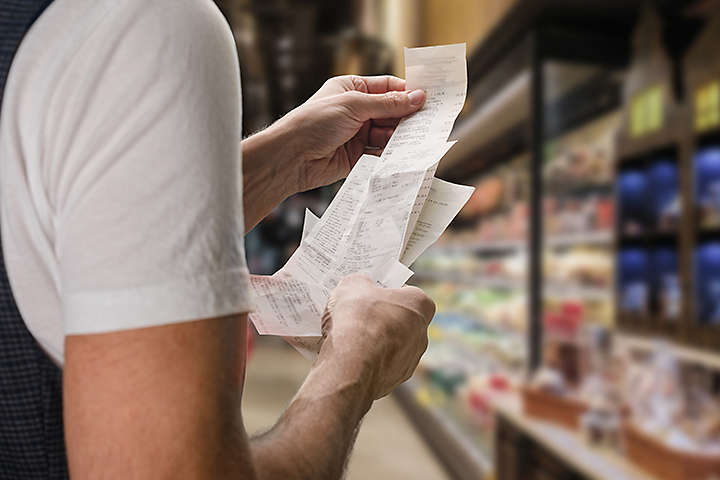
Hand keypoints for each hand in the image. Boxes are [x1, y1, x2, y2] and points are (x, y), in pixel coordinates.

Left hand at [277, 75, 425, 192]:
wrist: (291, 157)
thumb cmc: (314, 122)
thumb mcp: (354, 106)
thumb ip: (387, 104)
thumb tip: (417, 97)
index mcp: (352, 89)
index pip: (387, 87)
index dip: (407, 92)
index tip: (428, 98)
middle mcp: (356, 110)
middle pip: (391, 111)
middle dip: (407, 116)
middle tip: (429, 121)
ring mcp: (357, 133)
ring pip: (388, 133)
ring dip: (401, 136)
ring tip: (417, 139)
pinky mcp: (358, 156)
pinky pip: (381, 153)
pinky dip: (392, 154)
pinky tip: (403, 154)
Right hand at [320, 274, 434, 398]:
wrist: (350, 366)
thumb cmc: (357, 321)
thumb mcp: (352, 285)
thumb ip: (360, 283)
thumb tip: (360, 286)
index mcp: (420, 305)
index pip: (409, 292)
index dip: (389, 291)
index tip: (371, 292)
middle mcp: (422, 333)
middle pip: (400, 320)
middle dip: (380, 317)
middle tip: (357, 314)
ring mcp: (410, 360)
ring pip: (391, 345)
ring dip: (374, 341)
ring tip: (347, 337)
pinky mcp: (395, 380)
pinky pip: (380, 365)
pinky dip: (367, 361)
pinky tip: (348, 357)